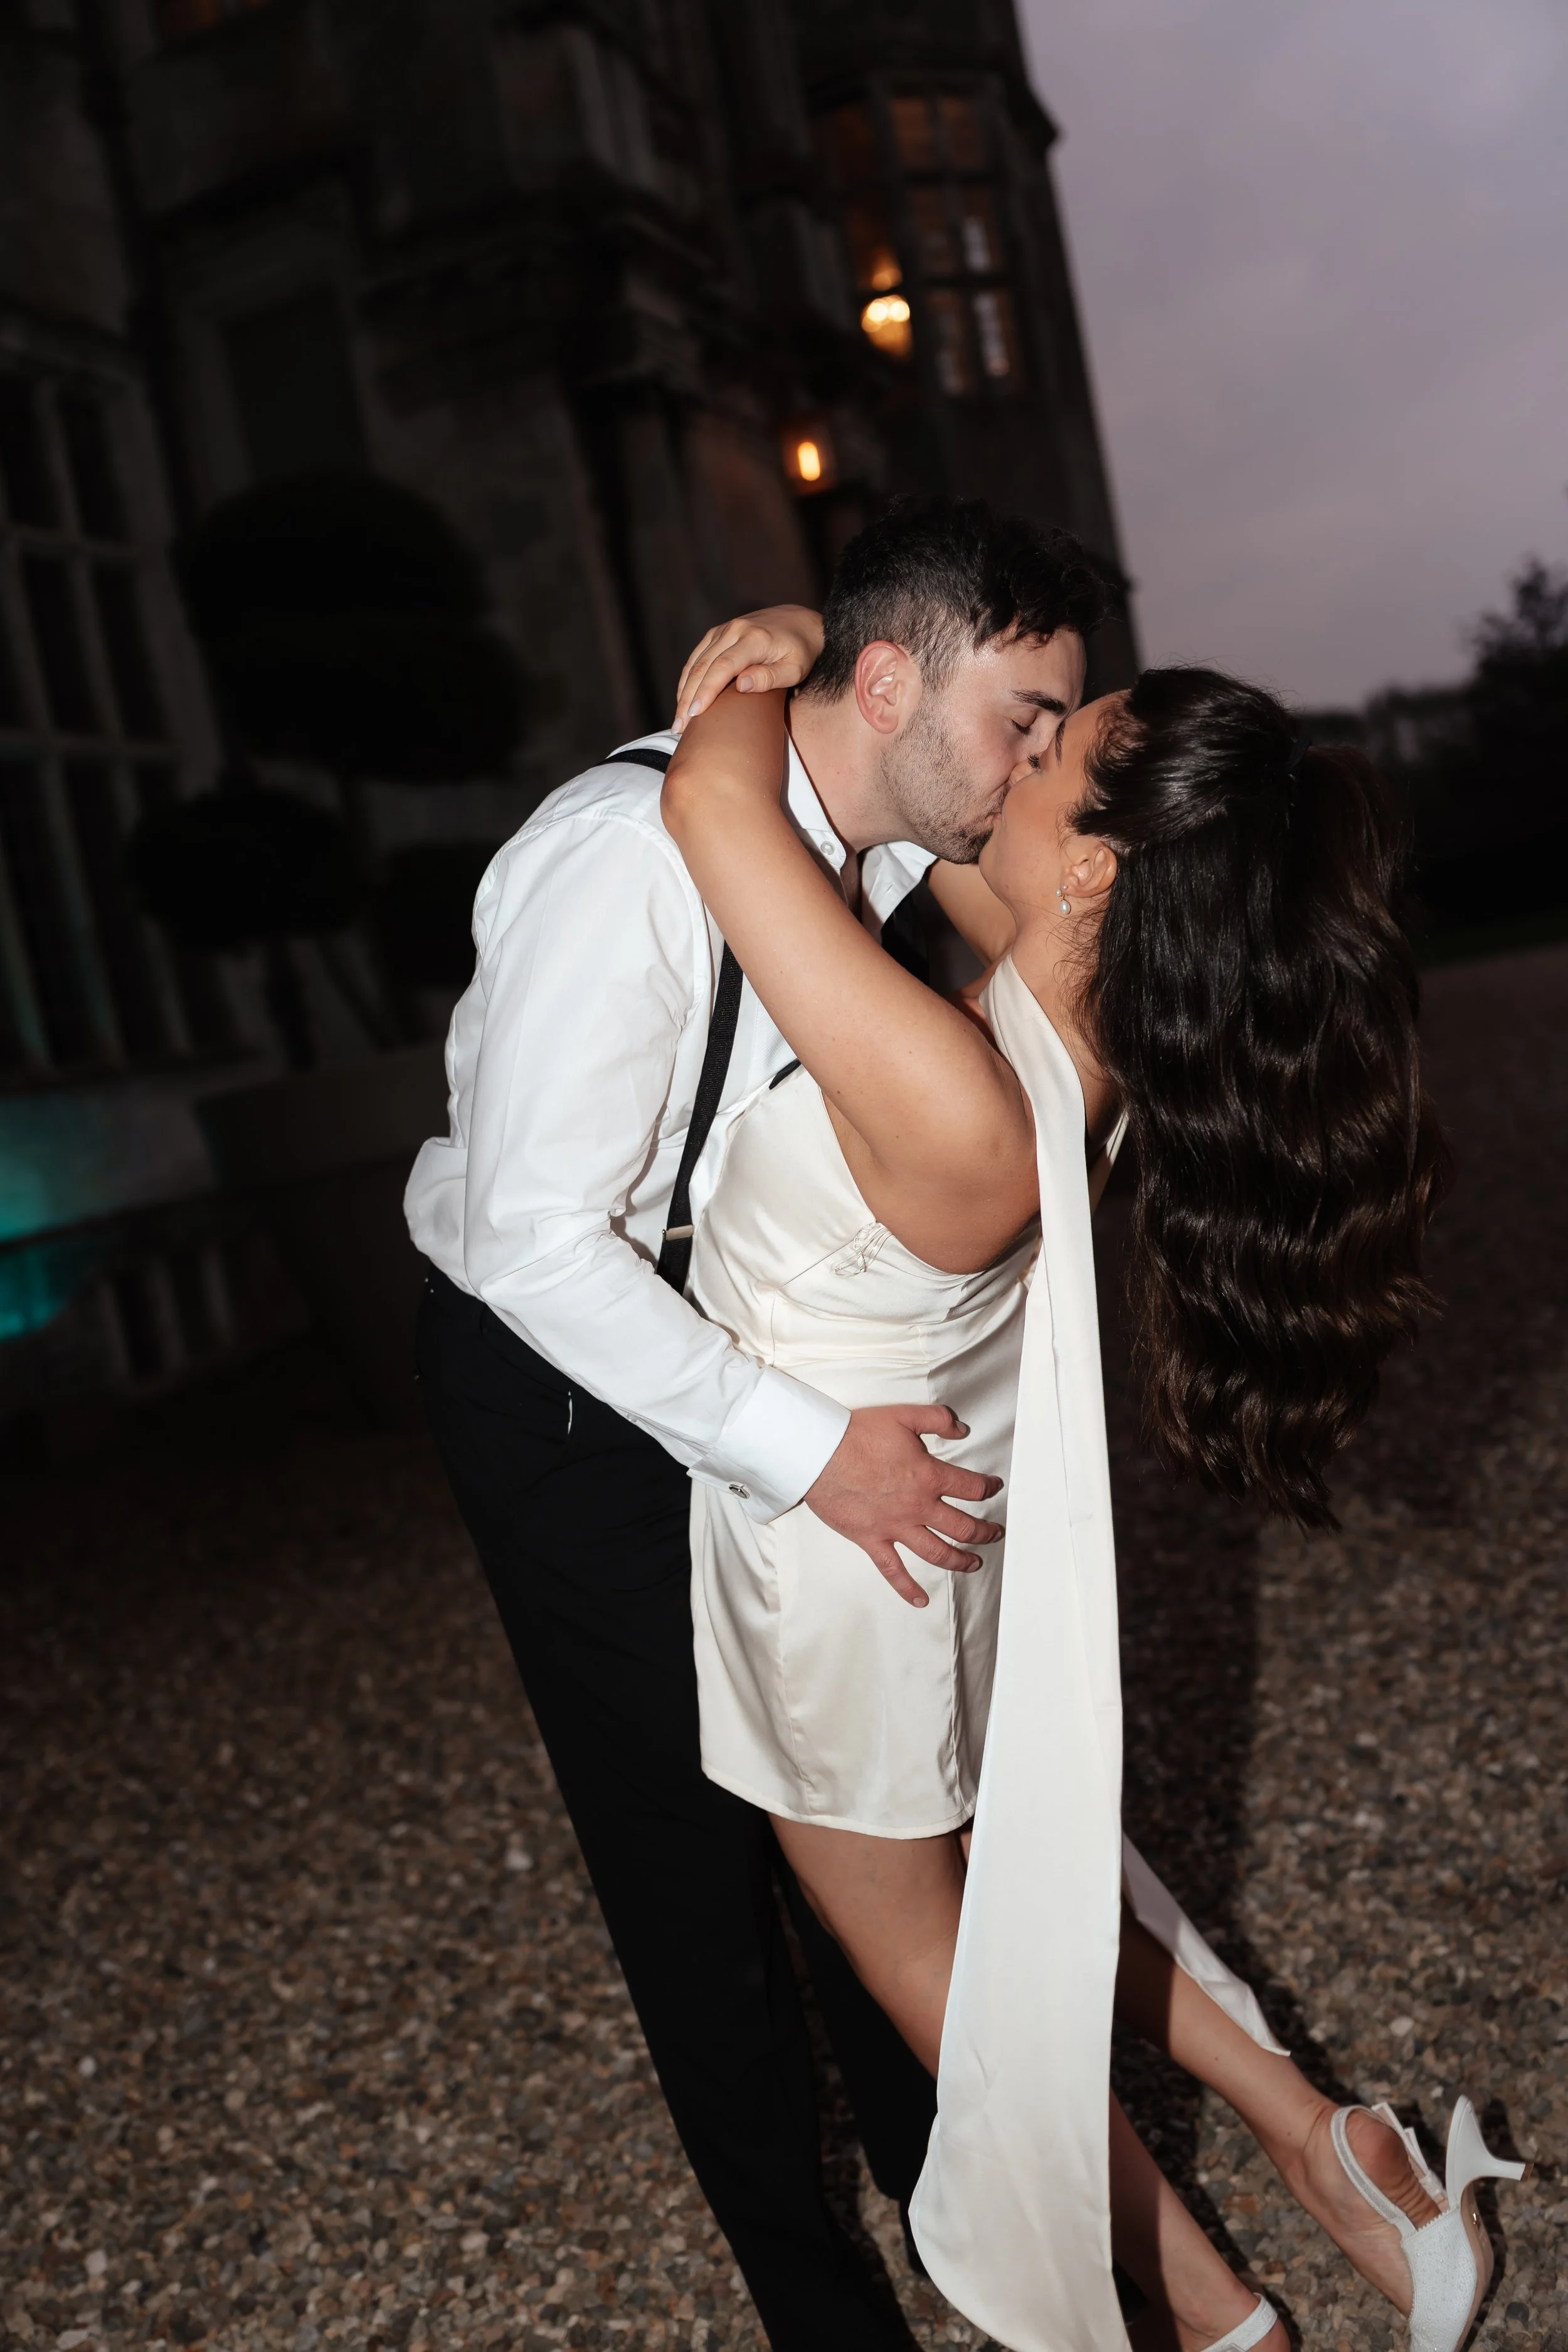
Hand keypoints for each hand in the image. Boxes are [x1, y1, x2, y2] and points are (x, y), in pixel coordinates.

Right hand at [674, 605, 824, 732]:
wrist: (801, 623)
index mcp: (754, 639)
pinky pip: (698, 656)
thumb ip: (770, 677)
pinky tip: (683, 697)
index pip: (723, 666)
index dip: (707, 690)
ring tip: (678, 718)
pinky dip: (688, 678)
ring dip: (684, 690)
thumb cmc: (801, 652)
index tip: (695, 714)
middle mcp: (735, 630)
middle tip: (679, 727)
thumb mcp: (795, 669)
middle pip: (704, 665)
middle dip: (688, 698)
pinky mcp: (719, 632)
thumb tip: (741, 685)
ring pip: (696, 661)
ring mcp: (725, 629)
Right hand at [804, 1404, 1003, 1607]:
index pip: (970, 1488)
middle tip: (994, 1534)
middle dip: (984, 1532)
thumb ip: (938, 1420)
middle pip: (962, 1527)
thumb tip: (961, 1429)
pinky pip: (893, 1571)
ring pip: (937, 1553)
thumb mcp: (904, 1415)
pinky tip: (921, 1599)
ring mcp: (895, 1527)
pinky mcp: (872, 1540)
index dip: (988, 1488)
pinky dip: (908, 1588)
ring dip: (960, 1561)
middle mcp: (917, 1507)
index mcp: (928, 1477)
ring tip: (973, 1563)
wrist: (819, 1454)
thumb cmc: (857, 1435)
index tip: (993, 1489)